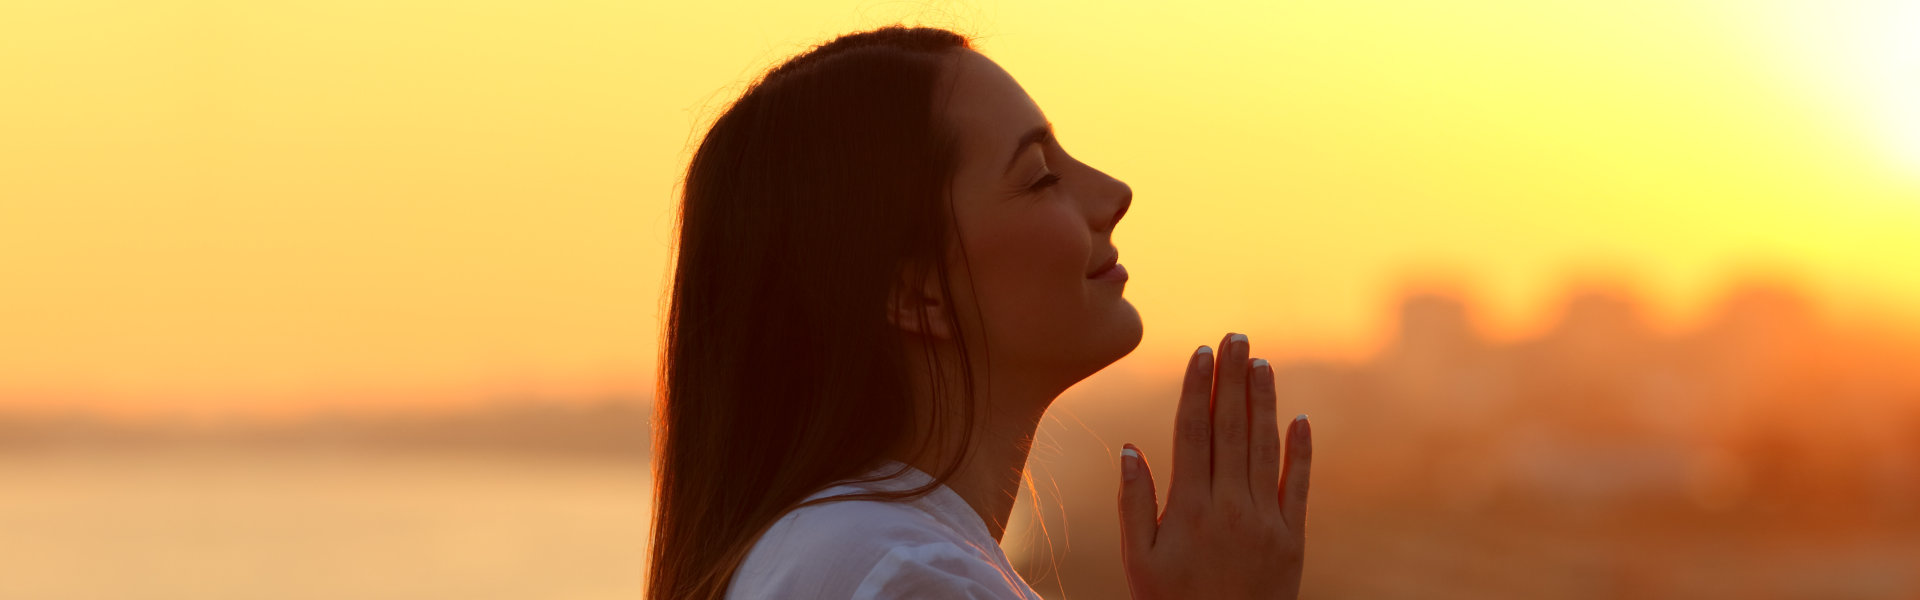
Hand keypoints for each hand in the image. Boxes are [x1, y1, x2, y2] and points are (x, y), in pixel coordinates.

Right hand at [1116, 332, 1312, 599]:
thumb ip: (1134, 503)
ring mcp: (1266, 522)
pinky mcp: (1294, 539)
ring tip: (1262, 362)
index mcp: (1189, 510)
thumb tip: (1129, 448)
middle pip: (1232, 430)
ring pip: (1266, 448)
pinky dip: (1301, 451)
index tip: (1201, 352)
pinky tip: (1299, 419)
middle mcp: (1230, 508)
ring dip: (1265, 402)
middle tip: (1235, 337)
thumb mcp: (1138, 561)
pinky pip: (1300, 486)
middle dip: (1233, 379)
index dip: (1197, 389)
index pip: (1193, 434)